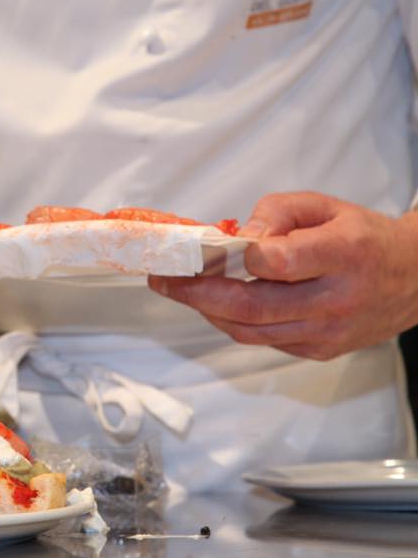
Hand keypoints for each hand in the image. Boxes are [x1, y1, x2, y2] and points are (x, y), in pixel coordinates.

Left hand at [148, 192, 417, 359]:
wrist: (413, 280)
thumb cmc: (362, 237)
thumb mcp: (325, 206)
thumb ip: (277, 213)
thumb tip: (236, 238)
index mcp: (345, 254)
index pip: (282, 262)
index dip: (243, 257)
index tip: (214, 246)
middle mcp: (337, 299)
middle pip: (254, 307)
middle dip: (197, 294)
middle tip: (164, 279)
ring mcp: (328, 332)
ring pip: (250, 330)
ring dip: (206, 310)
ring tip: (178, 290)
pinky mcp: (318, 351)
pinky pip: (262, 340)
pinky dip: (231, 321)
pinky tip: (214, 302)